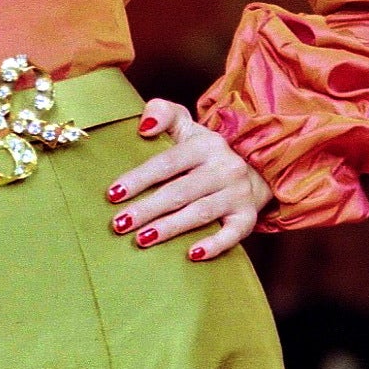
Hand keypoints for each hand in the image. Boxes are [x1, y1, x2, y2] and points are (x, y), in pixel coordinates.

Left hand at [106, 100, 270, 260]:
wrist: (256, 171)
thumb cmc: (206, 153)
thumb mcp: (187, 126)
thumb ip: (163, 113)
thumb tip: (143, 125)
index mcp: (206, 145)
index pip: (167, 162)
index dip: (139, 179)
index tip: (113, 194)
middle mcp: (225, 168)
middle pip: (180, 191)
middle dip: (147, 208)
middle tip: (120, 224)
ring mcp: (238, 194)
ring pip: (200, 213)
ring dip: (170, 228)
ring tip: (142, 239)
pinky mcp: (247, 218)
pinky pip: (233, 234)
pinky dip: (214, 245)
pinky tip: (192, 255)